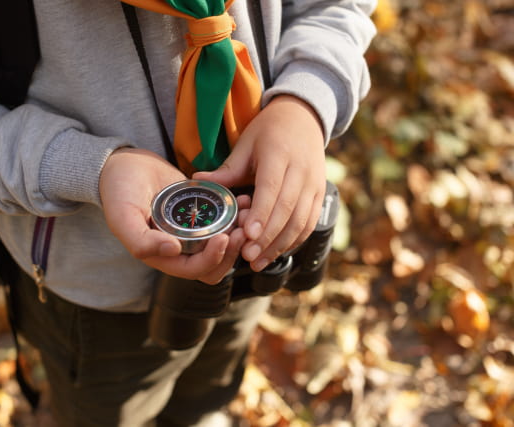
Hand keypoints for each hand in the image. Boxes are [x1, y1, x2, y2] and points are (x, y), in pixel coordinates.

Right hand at [99, 148, 248, 283]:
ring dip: (239, 233)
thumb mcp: (122, 216)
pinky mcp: (202, 213)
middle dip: (233, 250)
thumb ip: (140, 240)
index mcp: (162, 257)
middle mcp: (180, 249)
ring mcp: (193, 231)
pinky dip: (237, 214)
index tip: (224, 237)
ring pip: (225, 245)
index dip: (213, 258)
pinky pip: (224, 221)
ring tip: (247, 211)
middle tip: (243, 228)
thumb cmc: (118, 191)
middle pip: (216, 264)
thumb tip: (173, 252)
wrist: (123, 164)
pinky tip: (243, 199)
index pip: (195, 270)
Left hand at [193, 95, 325, 271]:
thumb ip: (226, 169)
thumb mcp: (245, 144)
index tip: (248, 235)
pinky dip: (294, 241)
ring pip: (301, 221)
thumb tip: (197, 181)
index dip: (261, 214)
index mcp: (280, 154)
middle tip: (248, 257)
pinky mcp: (320, 194)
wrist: (302, 118)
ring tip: (258, 262)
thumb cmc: (268, 132)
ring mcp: (315, 184)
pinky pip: (310, 223)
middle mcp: (302, 170)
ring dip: (280, 245)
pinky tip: (276, 253)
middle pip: (287, 210)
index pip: (272, 189)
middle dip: (268, 237)